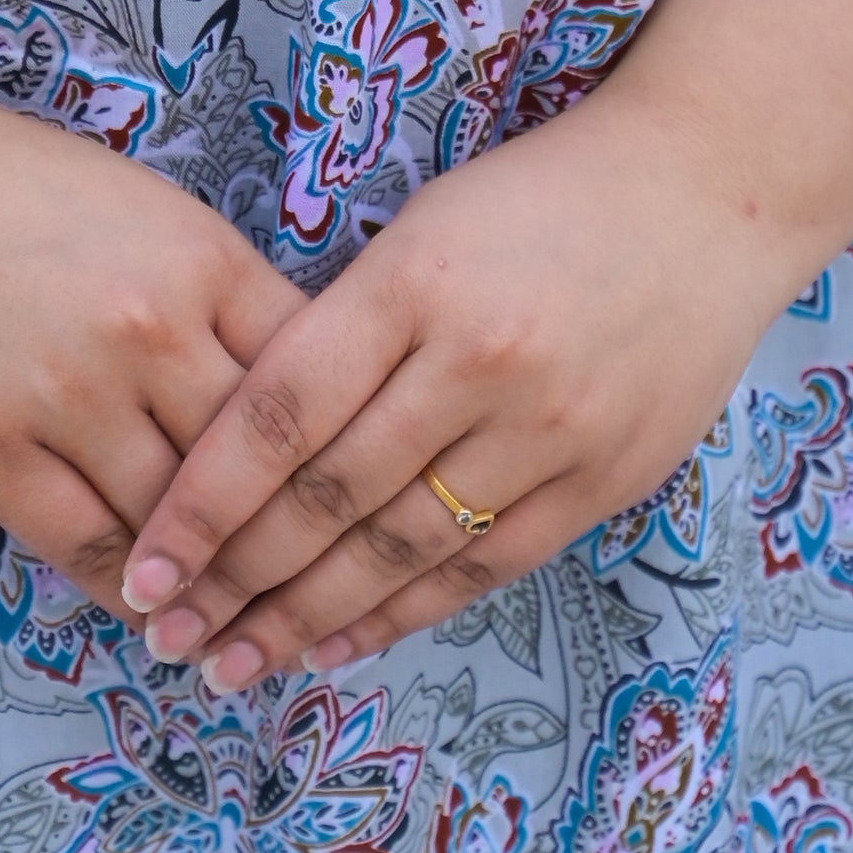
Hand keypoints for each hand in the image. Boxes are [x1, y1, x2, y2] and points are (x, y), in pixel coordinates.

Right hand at [0, 57, 305, 615]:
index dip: (336, 444)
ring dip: (211, 582)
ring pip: (175, 524)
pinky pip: (85, 549)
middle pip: (254, 466)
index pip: (306, 377)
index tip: (347, 491)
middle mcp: (148, 331)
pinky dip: (131, 588)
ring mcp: (66, 397)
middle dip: (286, 534)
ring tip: (240, 622)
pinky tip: (153, 608)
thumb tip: (272, 379)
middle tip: (311, 587)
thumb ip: (207, 290)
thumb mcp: (135, 206)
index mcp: (199, 257)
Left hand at [115, 78, 795, 683]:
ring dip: (308, 615)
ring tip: (238, 659)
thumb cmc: (539, 197)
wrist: (706, 193)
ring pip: (403, 547)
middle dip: (238, 577)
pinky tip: (342, 642)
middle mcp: (477, 361)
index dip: (204, 502)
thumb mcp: (424, 227)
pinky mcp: (603, 478)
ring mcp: (548, 427)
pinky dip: (406, 612)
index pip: (281, 414)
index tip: (146, 565)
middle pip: (332, 496)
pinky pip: (484, 563)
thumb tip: (250, 439)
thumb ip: (346, 326)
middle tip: (170, 632)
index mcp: (414, 282)